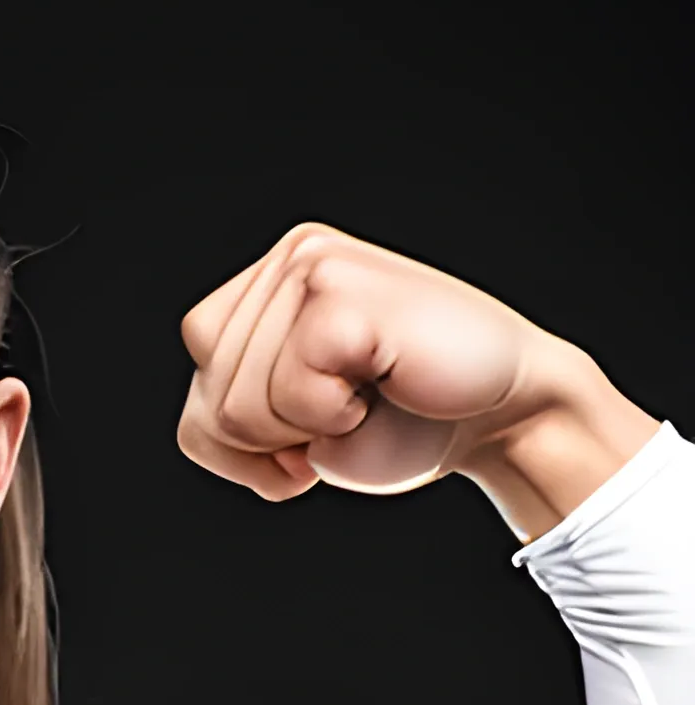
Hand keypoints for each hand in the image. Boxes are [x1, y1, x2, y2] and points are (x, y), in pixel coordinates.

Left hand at [177, 222, 573, 502]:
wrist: (505, 415)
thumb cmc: (403, 423)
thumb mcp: (287, 434)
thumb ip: (223, 420)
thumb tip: (215, 412)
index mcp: (266, 285)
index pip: (199, 394)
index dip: (249, 445)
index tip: (317, 431)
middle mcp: (286, 260)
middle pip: (212, 403)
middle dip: (276, 444)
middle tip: (352, 413)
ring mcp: (311, 265)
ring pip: (239, 407)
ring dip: (307, 432)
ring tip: (368, 396)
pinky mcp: (340, 290)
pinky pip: (287, 396)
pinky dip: (333, 419)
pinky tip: (383, 384)